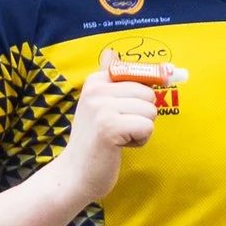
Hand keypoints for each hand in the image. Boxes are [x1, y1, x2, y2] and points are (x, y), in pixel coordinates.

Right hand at [58, 47, 183, 205]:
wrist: (74, 174)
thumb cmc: (93, 141)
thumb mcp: (98, 105)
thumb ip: (110, 79)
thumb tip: (112, 52)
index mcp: (96, 80)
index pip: (140, 74)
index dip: (145, 92)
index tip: (135, 108)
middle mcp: (97, 89)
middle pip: (149, 93)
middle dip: (141, 116)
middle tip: (118, 128)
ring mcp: (102, 108)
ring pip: (150, 111)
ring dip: (141, 129)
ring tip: (118, 137)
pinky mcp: (110, 127)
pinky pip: (147, 127)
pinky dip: (140, 141)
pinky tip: (119, 146)